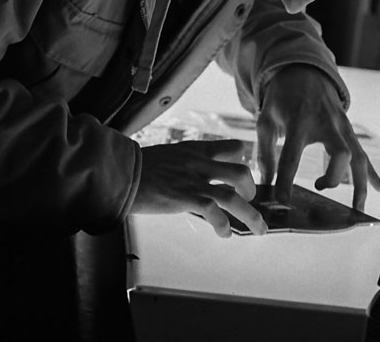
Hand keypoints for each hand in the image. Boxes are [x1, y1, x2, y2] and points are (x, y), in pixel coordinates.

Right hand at [132, 139, 267, 237]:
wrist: (121, 172)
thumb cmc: (138, 168)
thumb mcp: (168, 157)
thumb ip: (185, 165)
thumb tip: (191, 181)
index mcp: (196, 150)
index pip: (232, 147)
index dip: (242, 160)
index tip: (243, 173)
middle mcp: (200, 163)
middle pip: (240, 171)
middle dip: (251, 188)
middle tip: (250, 200)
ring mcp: (195, 180)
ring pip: (234, 196)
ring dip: (251, 215)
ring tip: (258, 228)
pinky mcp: (187, 198)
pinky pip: (215, 213)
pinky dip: (224, 226)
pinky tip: (224, 234)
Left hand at [256, 65, 379, 209]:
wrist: (304, 72)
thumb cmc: (282, 99)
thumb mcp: (266, 119)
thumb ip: (265, 152)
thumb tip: (265, 183)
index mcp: (299, 121)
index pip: (292, 155)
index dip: (286, 180)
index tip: (282, 201)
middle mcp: (326, 123)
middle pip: (341, 152)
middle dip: (335, 176)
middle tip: (319, 190)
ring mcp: (342, 126)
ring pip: (358, 156)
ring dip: (360, 184)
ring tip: (357, 210)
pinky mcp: (349, 130)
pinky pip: (363, 153)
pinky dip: (373, 173)